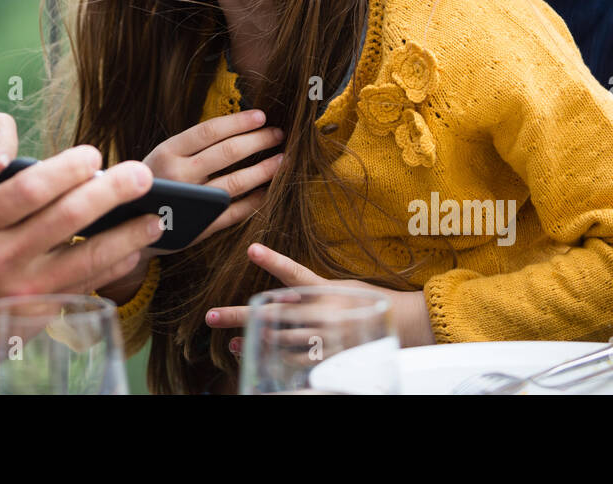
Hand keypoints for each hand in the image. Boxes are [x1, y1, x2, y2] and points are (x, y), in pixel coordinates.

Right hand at [0, 146, 164, 387]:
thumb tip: (66, 179)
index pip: (30, 188)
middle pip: (67, 217)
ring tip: (153, 220)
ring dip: (128, 235)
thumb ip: (5, 202)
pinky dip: (113, 268)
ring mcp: (21, 293)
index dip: (69, 168)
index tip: (95, 155)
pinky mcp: (37, 319)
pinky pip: (85, 288)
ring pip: (87, 258)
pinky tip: (130, 253)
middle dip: (113, 192)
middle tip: (142, 176)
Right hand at [142, 110, 283, 250]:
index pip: (210, 131)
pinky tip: (267, 190)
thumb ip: (191, 145)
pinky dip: (255, 200)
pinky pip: (235, 211)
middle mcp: (178, 175)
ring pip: (236, 182)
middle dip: (259, 140)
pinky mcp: (201, 227)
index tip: (262, 116)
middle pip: (228, 152)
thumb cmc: (154, 183)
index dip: (239, 122)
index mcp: (167, 152)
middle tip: (279, 134)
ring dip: (264, 169)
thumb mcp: (161, 157)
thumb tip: (236, 126)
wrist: (128, 228)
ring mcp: (191, 202)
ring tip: (281, 160)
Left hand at [203, 243, 433, 354]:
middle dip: (240, 317)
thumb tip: (280, 287)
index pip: (295, 273)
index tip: (252, 249)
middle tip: (212, 316)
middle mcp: (323, 313)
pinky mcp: (329, 358)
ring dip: (253, 342)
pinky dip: (275, 360)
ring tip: (231, 342)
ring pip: (280, 341)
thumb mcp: (339, 286)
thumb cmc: (365, 302)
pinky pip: (296, 362)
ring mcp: (325, 338)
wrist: (401, 326)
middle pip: (275, 314)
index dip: (273, 260)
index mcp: (325, 290)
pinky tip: (257, 356)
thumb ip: (309, 288)